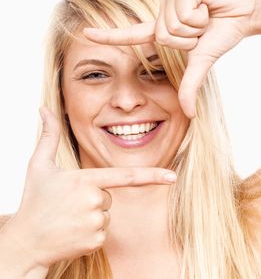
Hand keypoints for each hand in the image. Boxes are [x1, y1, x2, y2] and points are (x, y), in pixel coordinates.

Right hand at [3, 107, 176, 268]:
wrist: (27, 241)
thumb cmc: (34, 200)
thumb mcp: (39, 165)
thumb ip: (48, 135)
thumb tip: (44, 109)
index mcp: (85, 180)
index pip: (125, 176)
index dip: (152, 175)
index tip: (173, 176)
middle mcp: (95, 202)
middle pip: (109, 196)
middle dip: (95, 197)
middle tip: (70, 203)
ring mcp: (96, 224)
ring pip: (107, 215)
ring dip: (93, 215)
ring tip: (69, 218)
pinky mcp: (96, 243)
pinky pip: (103, 233)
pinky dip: (91, 232)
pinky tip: (72, 232)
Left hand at [83, 0, 260, 117]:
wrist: (244, 11)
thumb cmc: (220, 33)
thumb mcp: (200, 63)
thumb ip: (189, 86)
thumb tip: (189, 115)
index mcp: (162, 31)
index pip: (129, 35)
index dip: (108, 37)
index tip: (85, 34)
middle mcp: (161, 14)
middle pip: (161, 38)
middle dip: (188, 40)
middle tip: (202, 29)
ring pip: (172, 26)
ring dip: (196, 27)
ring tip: (206, 17)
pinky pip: (184, 10)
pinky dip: (202, 13)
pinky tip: (207, 5)